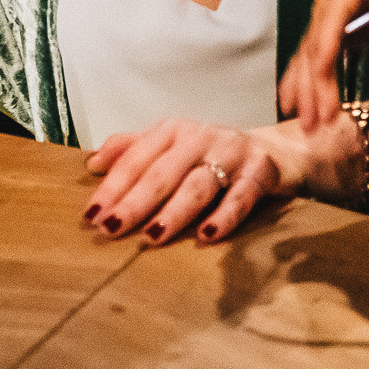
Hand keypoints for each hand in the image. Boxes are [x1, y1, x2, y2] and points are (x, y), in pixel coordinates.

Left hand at [82, 117, 292, 246]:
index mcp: (172, 131)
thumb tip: (91, 163)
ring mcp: (231, 153)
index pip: (136, 160)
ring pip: (197, 186)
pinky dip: (224, 217)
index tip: (91, 214)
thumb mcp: (172, 145)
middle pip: (161, 173)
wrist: (277, 151)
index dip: (112, 186)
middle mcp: (199, 137)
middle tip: (110, 229)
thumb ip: (132, 149)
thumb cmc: (213, 154)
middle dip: (134, 202)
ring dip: (173, 213)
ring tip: (152, 236)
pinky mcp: (260, 171)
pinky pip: (240, 197)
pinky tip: (207, 237)